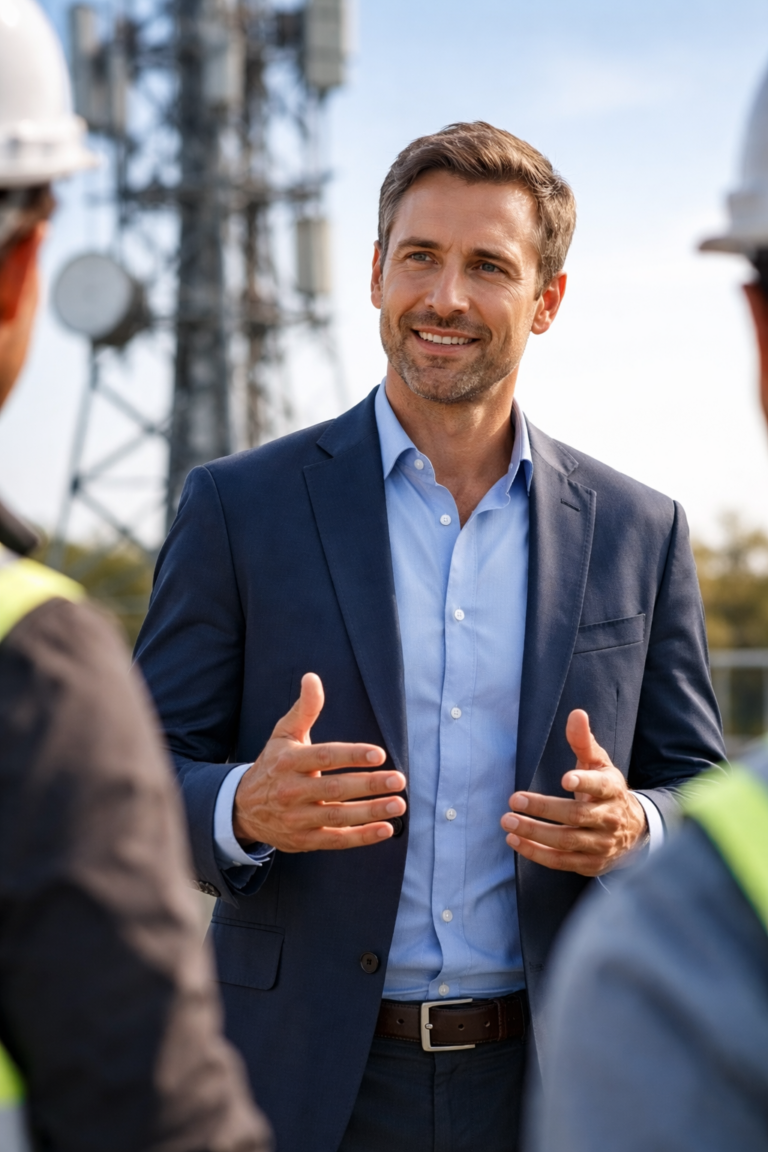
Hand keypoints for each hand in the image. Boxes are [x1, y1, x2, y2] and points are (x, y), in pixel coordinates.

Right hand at [233, 672, 406, 851]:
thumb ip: (304, 709)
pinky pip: (335, 839)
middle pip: (334, 788)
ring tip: (398, 805)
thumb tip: (313, 678)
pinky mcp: (304, 840)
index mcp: (288, 761)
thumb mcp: (284, 734)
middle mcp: (291, 791)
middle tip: (398, 780)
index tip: (379, 754)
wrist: (243, 808)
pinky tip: (386, 829)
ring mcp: (297, 818)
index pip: (324, 757)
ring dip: (370, 812)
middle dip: (369, 785)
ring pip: (337, 816)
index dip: (351, 755)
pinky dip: (361, 837)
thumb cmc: (274, 765)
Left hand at [500, 709, 646, 875]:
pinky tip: (515, 841)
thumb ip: (584, 741)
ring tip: (508, 822)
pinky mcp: (590, 864)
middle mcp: (609, 818)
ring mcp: (601, 844)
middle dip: (543, 809)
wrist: (634, 831)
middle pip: (576, 815)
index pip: (601, 786)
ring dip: (535, 833)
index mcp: (613, 789)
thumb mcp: (598, 764)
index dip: (584, 782)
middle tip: (513, 800)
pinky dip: (536, 853)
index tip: (565, 778)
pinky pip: (561, 861)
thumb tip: (576, 713)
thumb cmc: (606, 790)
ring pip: (566, 841)